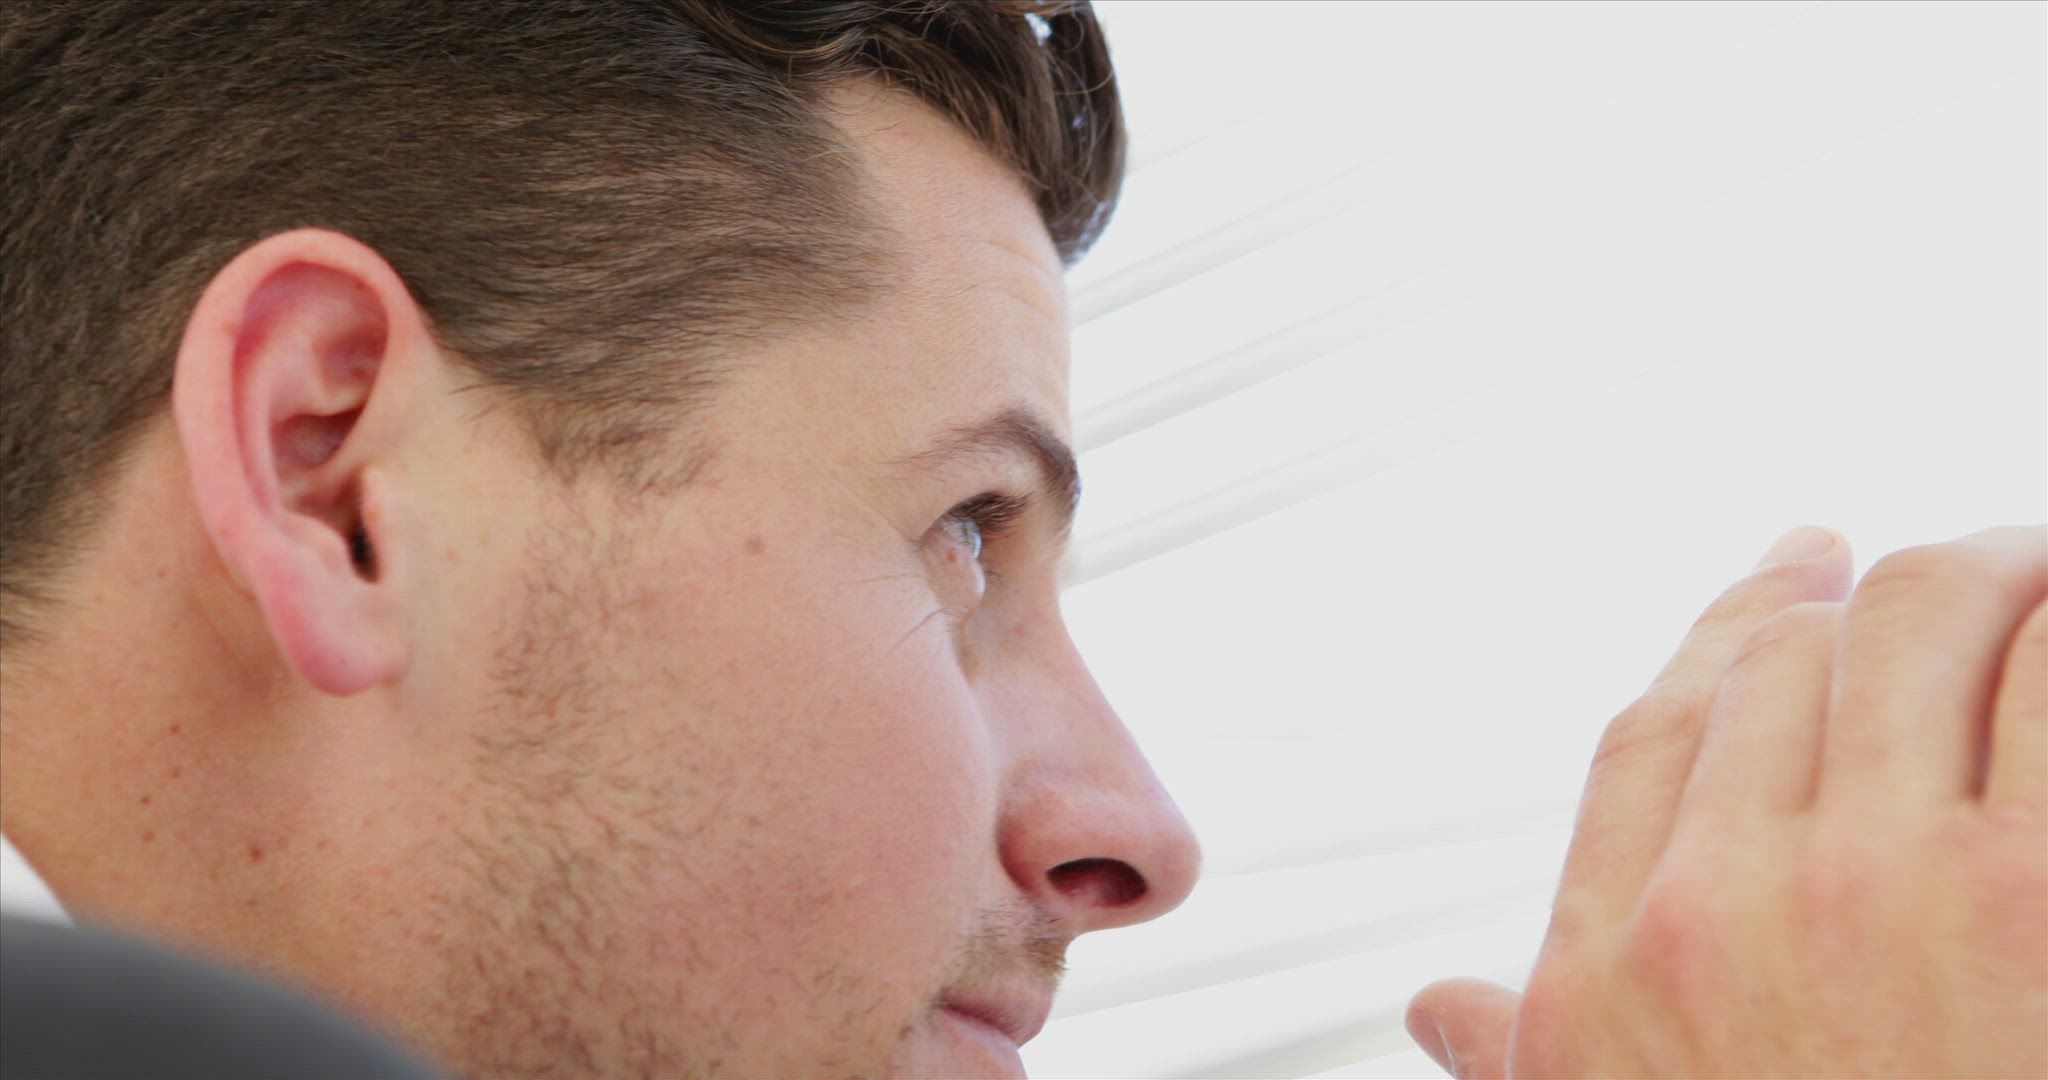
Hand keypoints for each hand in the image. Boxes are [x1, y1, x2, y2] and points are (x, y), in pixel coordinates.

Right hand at [1406, 524, 2047, 1077]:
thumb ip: (1525, 1068)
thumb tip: (1439, 1015)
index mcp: (1618, 969)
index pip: (1660, 728)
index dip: (1733, 621)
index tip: (1790, 566)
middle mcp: (1732, 907)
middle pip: (1794, 656)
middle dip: (1876, 591)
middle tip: (1943, 564)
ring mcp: (1895, 890)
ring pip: (1924, 623)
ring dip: (1996, 575)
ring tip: (2038, 570)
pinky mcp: (2047, 891)